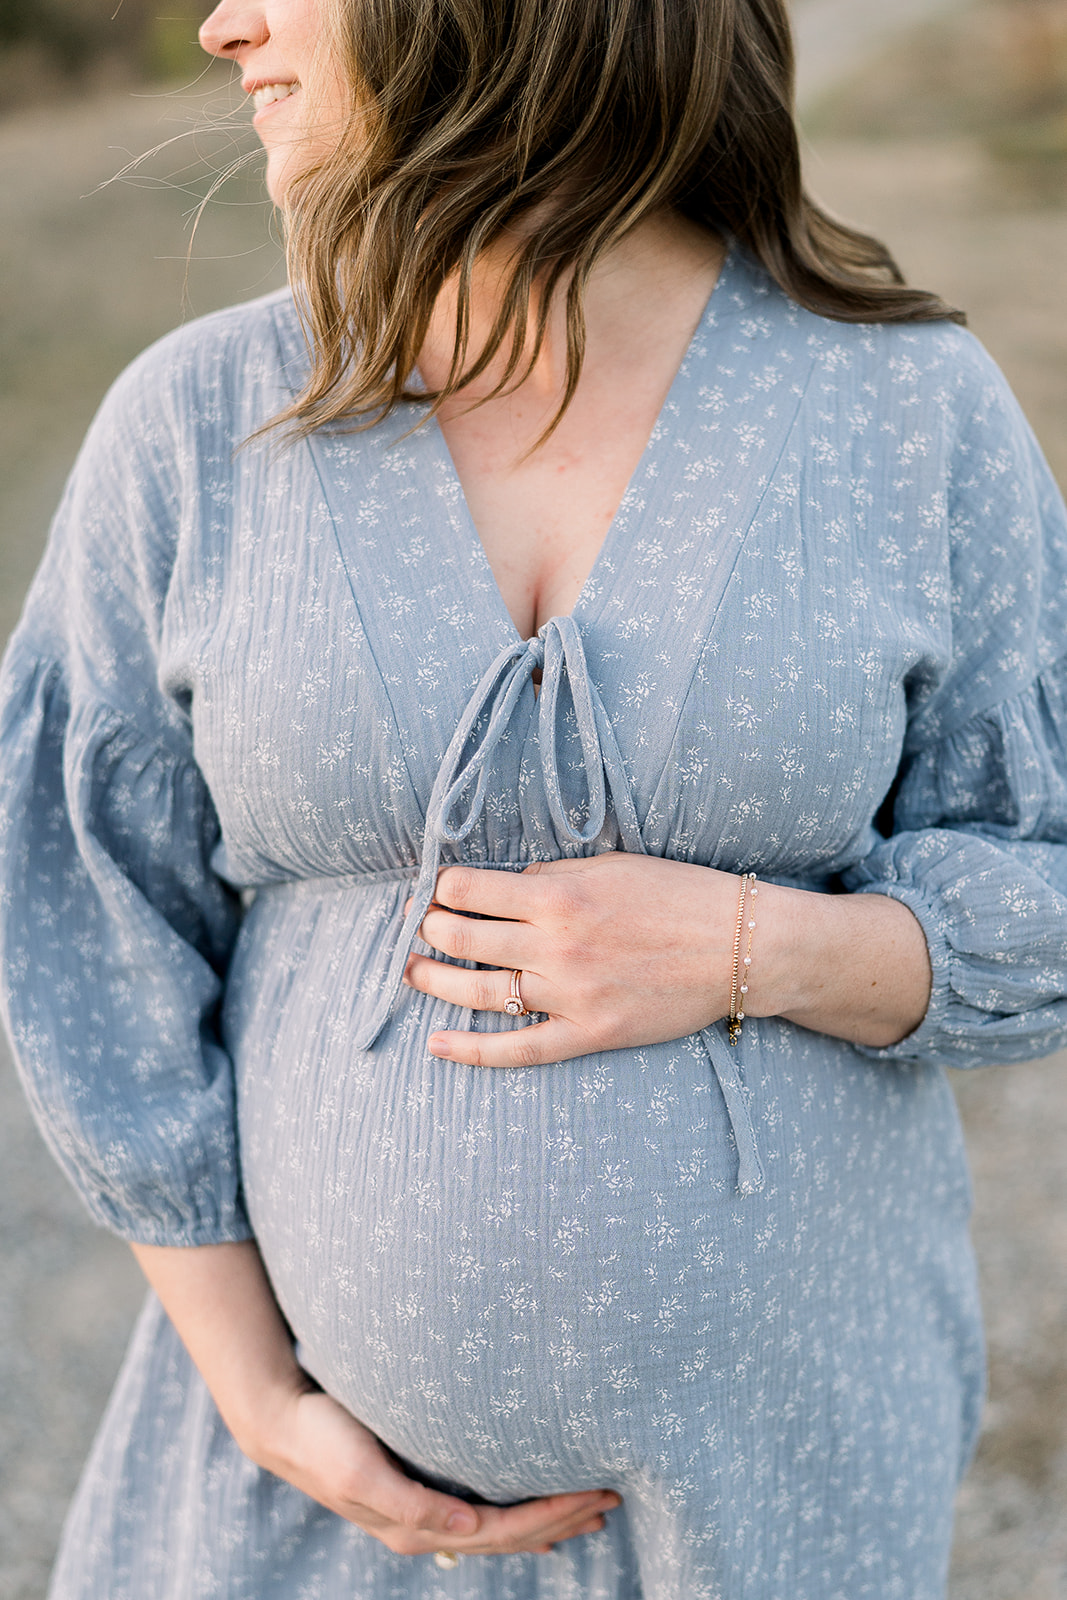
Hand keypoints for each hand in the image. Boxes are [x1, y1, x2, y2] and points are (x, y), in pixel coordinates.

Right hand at [249, 1384, 619, 1555]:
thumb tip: (467, 1530)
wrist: (283, 1423)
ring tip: (591, 1510)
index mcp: (418, 1526)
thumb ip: (411, 1504)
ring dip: (547, 1519)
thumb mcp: (360, 1470)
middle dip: (563, 1517)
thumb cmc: (323, 1439)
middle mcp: (427, 1527)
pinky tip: (538, 1518)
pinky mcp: (420, 1490)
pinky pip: (482, 1514)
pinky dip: (517, 1518)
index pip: (503, 1531)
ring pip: (501, 1527)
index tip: (595, 1495)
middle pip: (510, 1535)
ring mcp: (425, 1512)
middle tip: (612, 1499)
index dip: (552, 1515)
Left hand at [404, 852, 745, 1066]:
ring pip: (480, 992)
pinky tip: (437, 1044)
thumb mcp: (612, 865)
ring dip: (435, 981)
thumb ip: (553, 872)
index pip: (471, 889)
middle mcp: (558, 944)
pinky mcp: (590, 1033)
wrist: (741, 946)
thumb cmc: (679, 895)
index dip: (443, 887)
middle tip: (419, 928)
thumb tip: (505, 884)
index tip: (437, 889)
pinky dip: (473, 1050)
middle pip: (464, 938)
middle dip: (430, 930)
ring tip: (411, 972)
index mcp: (561, 893)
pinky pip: (520, 1049)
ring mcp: (572, 993)